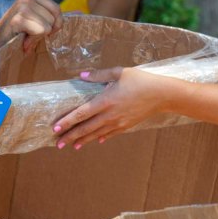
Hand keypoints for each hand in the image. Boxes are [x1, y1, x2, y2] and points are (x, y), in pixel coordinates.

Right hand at [0, 0, 62, 52]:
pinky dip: (34, 40)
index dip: (53, 24)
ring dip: (38, 36)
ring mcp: (22, 7)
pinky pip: (41, 31)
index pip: (57, 9)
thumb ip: (50, 15)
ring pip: (49, 26)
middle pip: (54, 18)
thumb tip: (68, 18)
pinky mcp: (18, 19)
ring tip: (25, 35)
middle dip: (46, 31)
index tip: (39, 28)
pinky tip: (23, 40)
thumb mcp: (35, 18)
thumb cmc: (18, 32)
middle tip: (30, 33)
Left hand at [52, 67, 169, 148]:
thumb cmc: (140, 80)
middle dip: (70, 136)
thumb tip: (81, 75)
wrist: (161, 94)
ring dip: (83, 140)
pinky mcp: (126, 126)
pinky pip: (110, 134)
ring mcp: (118, 123)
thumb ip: (98, 75)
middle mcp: (109, 115)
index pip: (81, 113)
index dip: (67, 121)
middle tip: (58, 143)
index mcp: (105, 100)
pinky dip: (100, 138)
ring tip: (72, 146)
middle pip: (85, 128)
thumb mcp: (119, 72)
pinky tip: (95, 141)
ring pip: (96, 134)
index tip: (55, 128)